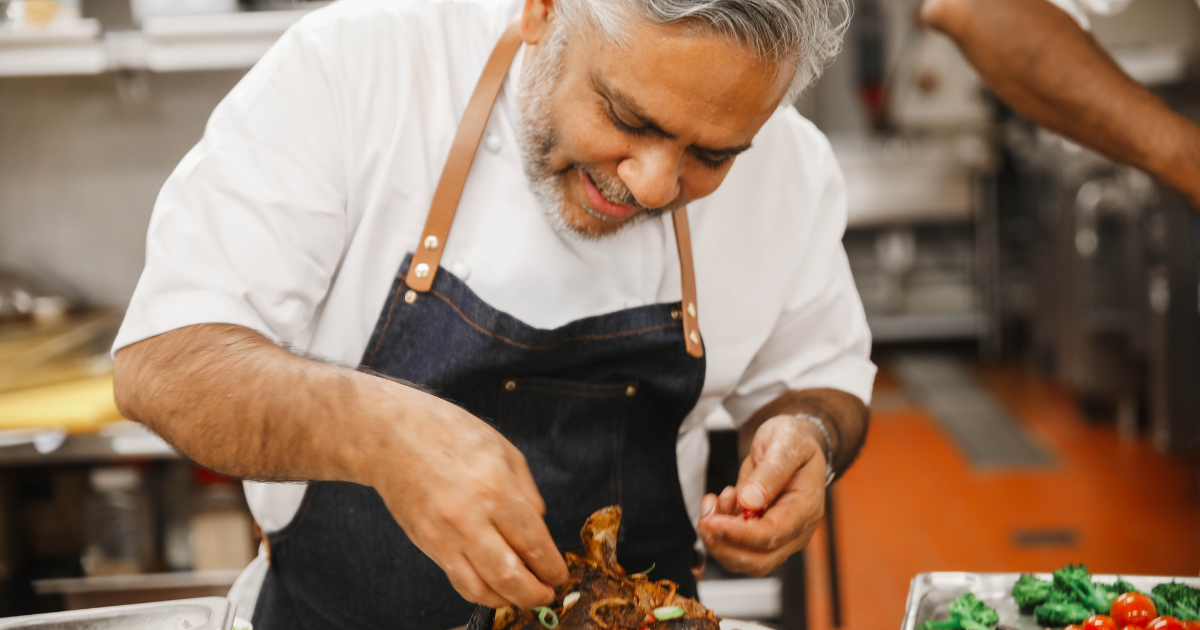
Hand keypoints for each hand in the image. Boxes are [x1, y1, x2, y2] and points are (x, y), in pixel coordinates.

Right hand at [370, 390, 567, 607]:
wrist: (392, 436)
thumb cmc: (449, 433)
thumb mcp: (504, 450)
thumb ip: (527, 493)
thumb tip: (540, 527)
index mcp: (496, 488)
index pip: (533, 543)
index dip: (552, 566)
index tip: (559, 574)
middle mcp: (470, 518)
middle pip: (510, 575)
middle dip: (535, 593)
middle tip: (547, 594)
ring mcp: (444, 535)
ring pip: (482, 588)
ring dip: (509, 600)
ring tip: (523, 596)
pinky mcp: (427, 544)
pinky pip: (458, 581)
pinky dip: (481, 592)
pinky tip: (495, 588)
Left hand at [696, 414, 826, 575]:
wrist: (792, 442)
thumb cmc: (793, 439)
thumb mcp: (784, 443)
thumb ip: (770, 472)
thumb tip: (750, 502)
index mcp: (806, 507)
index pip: (772, 535)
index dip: (739, 534)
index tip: (712, 522)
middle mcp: (796, 529)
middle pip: (759, 560)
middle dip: (724, 546)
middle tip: (704, 520)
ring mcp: (780, 536)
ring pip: (745, 559)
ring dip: (719, 539)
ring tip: (713, 503)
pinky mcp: (762, 534)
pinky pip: (737, 545)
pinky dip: (720, 531)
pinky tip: (717, 503)